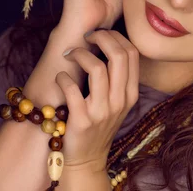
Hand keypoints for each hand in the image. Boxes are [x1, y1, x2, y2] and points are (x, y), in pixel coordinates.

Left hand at [55, 29, 139, 171]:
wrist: (87, 159)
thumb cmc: (98, 124)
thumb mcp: (117, 102)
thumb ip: (116, 78)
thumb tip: (105, 42)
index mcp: (131, 93)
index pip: (132, 53)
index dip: (115, 36)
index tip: (99, 34)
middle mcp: (120, 100)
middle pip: (119, 55)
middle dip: (101, 37)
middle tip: (86, 37)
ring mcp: (103, 111)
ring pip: (98, 68)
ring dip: (80, 53)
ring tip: (70, 54)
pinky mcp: (82, 120)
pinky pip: (72, 89)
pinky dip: (63, 77)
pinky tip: (60, 77)